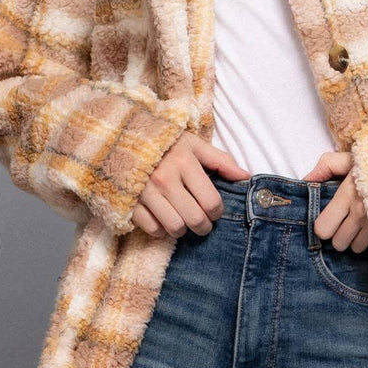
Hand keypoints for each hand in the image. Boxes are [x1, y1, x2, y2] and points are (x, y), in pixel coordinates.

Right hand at [132, 131, 250, 239]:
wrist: (122, 138)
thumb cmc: (165, 142)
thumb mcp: (193, 144)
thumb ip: (220, 160)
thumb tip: (245, 176)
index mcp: (184, 162)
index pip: (211, 202)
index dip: (217, 212)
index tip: (214, 209)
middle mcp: (164, 178)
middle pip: (195, 219)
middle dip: (203, 226)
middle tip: (203, 222)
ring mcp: (145, 192)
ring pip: (175, 228)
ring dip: (183, 229)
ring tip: (183, 220)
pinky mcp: (130, 202)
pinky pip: (153, 229)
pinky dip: (161, 229)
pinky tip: (163, 217)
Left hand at [303, 151, 367, 251]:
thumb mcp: (350, 157)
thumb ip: (325, 166)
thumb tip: (306, 181)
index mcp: (347, 195)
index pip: (323, 229)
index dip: (324, 226)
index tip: (329, 219)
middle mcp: (361, 214)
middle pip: (339, 243)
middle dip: (340, 235)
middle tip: (346, 222)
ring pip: (357, 248)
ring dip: (357, 239)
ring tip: (363, 223)